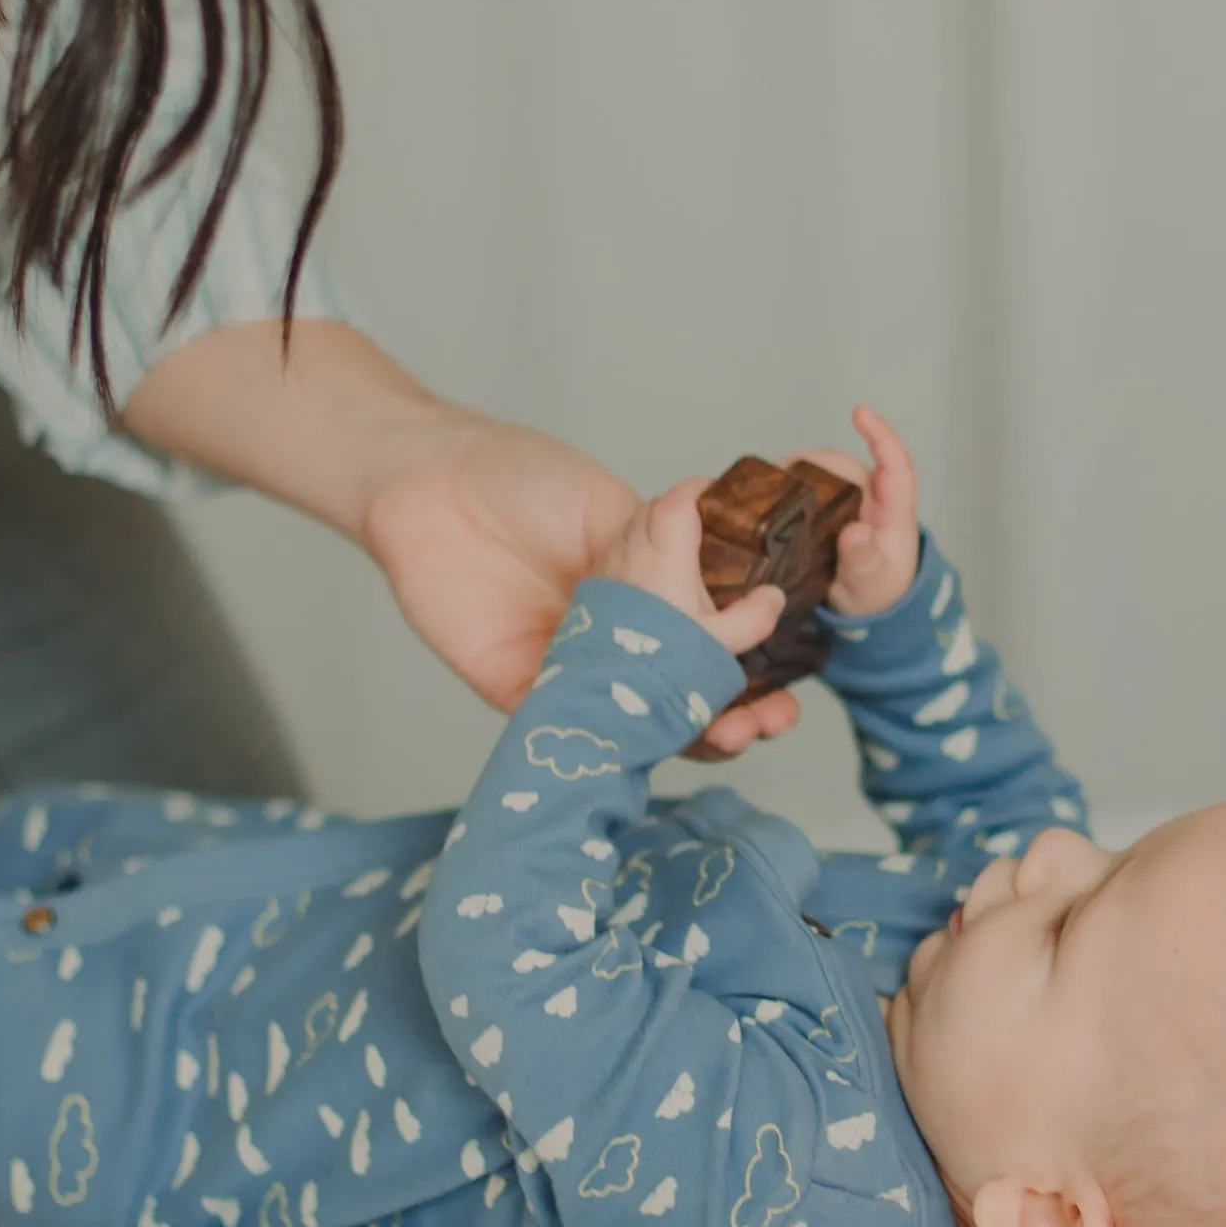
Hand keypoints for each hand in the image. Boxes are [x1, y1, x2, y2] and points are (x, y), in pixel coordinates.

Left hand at [364, 409, 802, 760]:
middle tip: (774, 718)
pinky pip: (583, 736)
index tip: (794, 670)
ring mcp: (577, 669)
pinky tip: (662, 745)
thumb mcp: (612, 502)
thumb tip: (738, 542)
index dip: (757, 658)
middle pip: (688, 693)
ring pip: (644, 726)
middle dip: (742, 712)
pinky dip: (626, 748)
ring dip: (697, 738)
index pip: (714, 639)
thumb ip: (671, 536)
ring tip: (737, 734)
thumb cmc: (520, 479)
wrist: (431, 487)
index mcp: (648, 591)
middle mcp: (619, 638)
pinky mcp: (527, 694)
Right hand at [788, 405, 920, 617]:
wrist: (867, 614)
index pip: (895, 465)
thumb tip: (856, 531)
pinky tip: (772, 492)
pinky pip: (813, 487)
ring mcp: (851, 504)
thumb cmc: (877, 595)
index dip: (881, 435)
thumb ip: (864, 560)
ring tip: (774, 482)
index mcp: (894, 513)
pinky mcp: (830, 512)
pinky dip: (794, 483)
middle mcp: (873, 500)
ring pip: (827, 473)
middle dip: (818, 461)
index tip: (860, 412)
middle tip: (783, 472)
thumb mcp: (870, 584)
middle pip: (847, 466)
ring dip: (802, 470)